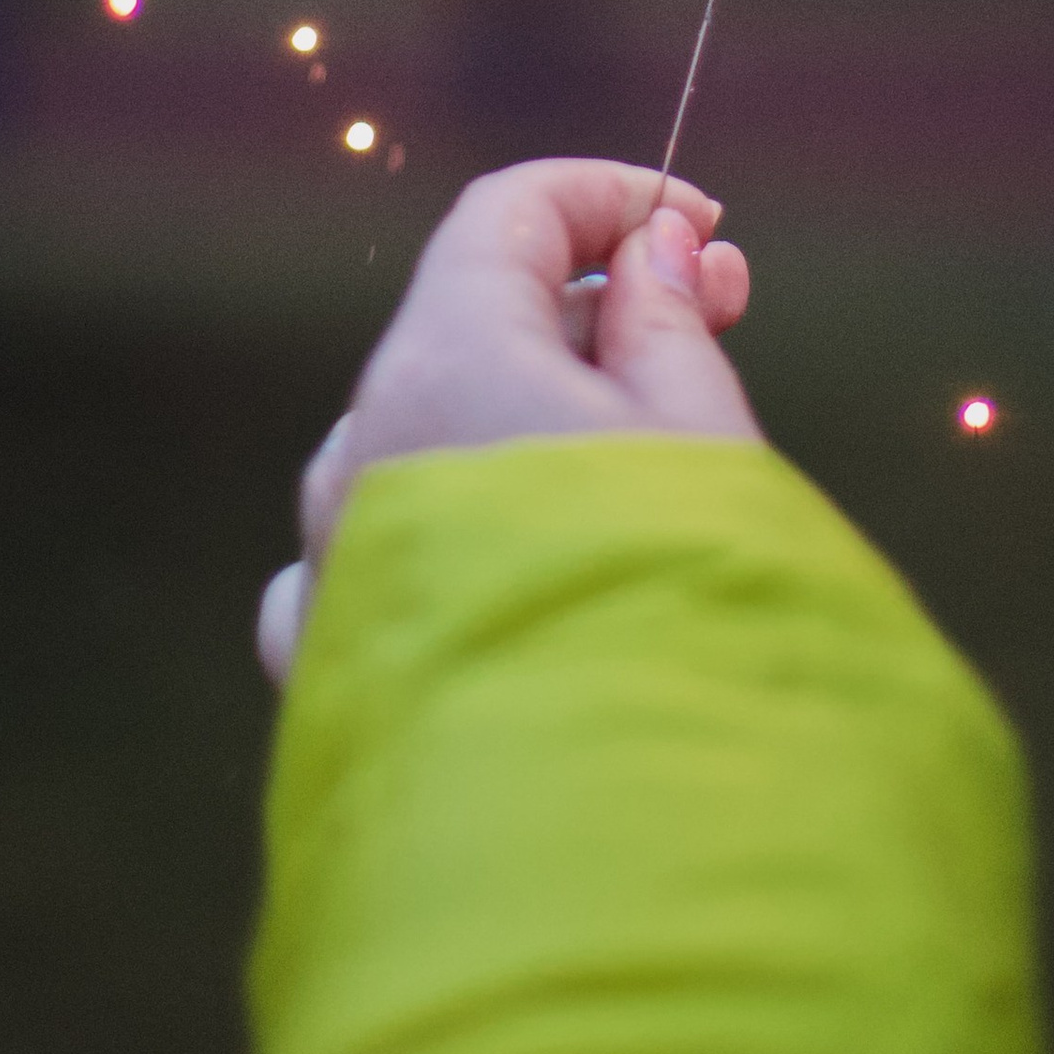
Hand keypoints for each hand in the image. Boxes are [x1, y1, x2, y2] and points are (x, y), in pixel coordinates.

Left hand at [256, 159, 755, 683]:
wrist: (591, 856)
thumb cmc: (664, 611)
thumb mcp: (698, 439)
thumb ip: (665, 328)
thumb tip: (649, 251)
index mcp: (440, 362)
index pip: (505, 216)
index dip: (609, 196)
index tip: (702, 226)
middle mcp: (360, 449)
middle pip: (468, 321)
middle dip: (595, 304)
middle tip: (722, 310)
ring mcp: (333, 562)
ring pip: (427, 438)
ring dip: (532, 412)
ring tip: (652, 444)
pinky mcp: (331, 667)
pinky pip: (383, 554)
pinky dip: (461, 523)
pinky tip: (526, 555)